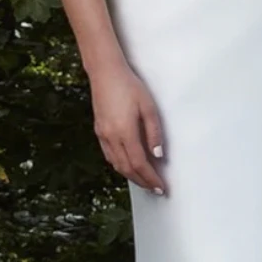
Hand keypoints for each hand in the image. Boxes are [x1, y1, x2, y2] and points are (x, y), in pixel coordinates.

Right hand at [89, 60, 166, 194]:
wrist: (105, 72)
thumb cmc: (129, 86)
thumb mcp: (149, 107)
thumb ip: (154, 133)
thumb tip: (158, 155)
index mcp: (125, 132)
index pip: (140, 164)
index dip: (151, 178)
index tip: (161, 187)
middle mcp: (111, 137)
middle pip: (127, 169)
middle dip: (142, 182)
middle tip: (155, 189)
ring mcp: (103, 135)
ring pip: (117, 164)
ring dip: (131, 176)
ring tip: (144, 181)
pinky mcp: (99, 131)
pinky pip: (109, 156)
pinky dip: (120, 165)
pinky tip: (128, 166)